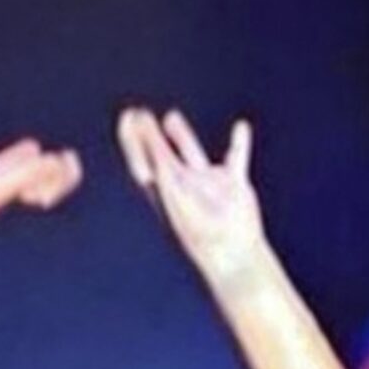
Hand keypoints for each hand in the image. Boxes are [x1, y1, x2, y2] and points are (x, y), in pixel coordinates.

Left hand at [116, 105, 269, 291]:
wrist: (230, 254)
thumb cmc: (198, 227)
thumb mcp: (173, 188)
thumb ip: (159, 159)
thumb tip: (143, 127)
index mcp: (164, 192)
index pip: (142, 161)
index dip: (132, 140)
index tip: (127, 116)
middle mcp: (183, 187)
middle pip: (162, 155)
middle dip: (150, 136)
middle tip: (139, 114)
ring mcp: (208, 185)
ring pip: (192, 154)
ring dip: (181, 136)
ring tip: (170, 117)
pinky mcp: (234, 186)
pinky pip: (237, 158)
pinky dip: (239, 143)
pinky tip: (241, 127)